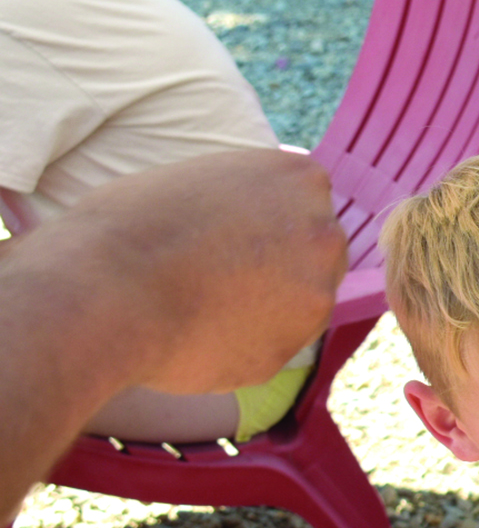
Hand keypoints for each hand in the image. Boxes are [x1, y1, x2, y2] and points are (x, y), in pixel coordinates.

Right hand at [40, 148, 346, 393]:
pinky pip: (271, 347)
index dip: (268, 225)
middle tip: (221, 277)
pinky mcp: (292, 348)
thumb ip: (245, 198)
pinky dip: (243, 347)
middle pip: (318, 254)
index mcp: (300, 179)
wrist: (105, 292)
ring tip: (201, 307)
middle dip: (281, 267)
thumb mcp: (199, 180)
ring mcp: (316, 294)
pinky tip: (197, 336)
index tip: (233, 239)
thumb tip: (255, 217)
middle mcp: (324, 233)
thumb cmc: (129, 226)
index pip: (305, 204)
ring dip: (265, 309)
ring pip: (301, 306)